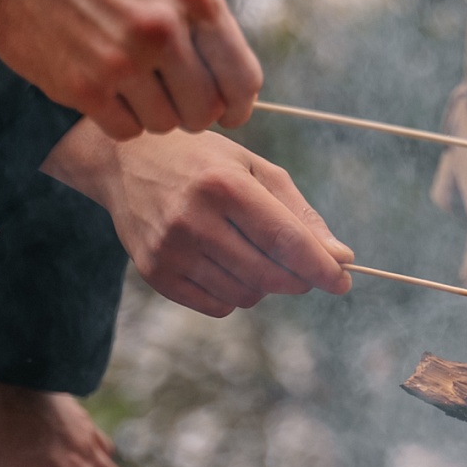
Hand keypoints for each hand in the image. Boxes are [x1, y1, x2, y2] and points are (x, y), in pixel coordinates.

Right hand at [0, 0, 263, 139]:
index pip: (243, 78)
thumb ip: (203, 20)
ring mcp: (122, 60)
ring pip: (165, 125)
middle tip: (169, 97)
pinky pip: (125, 130)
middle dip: (192, 112)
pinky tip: (103, 89)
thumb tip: (234, 85)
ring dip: (151, 113)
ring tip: (127, 82)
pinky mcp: (82, 86)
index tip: (229, 111)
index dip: (239, 105)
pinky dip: (118, 119)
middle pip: (205, 111)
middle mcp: (163, 29)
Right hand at [41, 120, 354, 317]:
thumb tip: (340, 258)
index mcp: (224, 185)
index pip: (285, 241)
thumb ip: (299, 213)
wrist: (123, 161)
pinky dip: (234, 293)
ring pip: (246, 295)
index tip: (343, 281)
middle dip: (298, 278)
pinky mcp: (154, 272)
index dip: (321, 267)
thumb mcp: (254, 168)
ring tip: (251, 251)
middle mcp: (193, 219)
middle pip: (270, 275)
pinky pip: (218, 305)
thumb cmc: (203, 161)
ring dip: (264, 284)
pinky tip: (225, 263)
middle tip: (304, 266)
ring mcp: (170, 250)